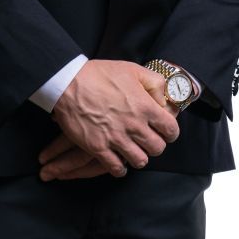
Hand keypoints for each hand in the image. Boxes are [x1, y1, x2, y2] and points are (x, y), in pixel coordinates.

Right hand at [44, 59, 179, 177]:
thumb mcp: (133, 70)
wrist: (68, 82)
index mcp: (145, 107)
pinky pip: (116, 168)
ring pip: (140, 161)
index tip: (165, 132)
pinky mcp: (98, 147)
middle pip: (157, 148)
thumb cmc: (99, 74)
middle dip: (155, 145)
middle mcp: (134, 125)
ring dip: (139, 157)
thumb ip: (155, 83)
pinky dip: (120, 168)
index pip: (171, 130)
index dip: (170, 132)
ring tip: (134, 152)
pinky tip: (119, 163)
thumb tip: (164, 100)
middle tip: (148, 141)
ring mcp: (116, 138)